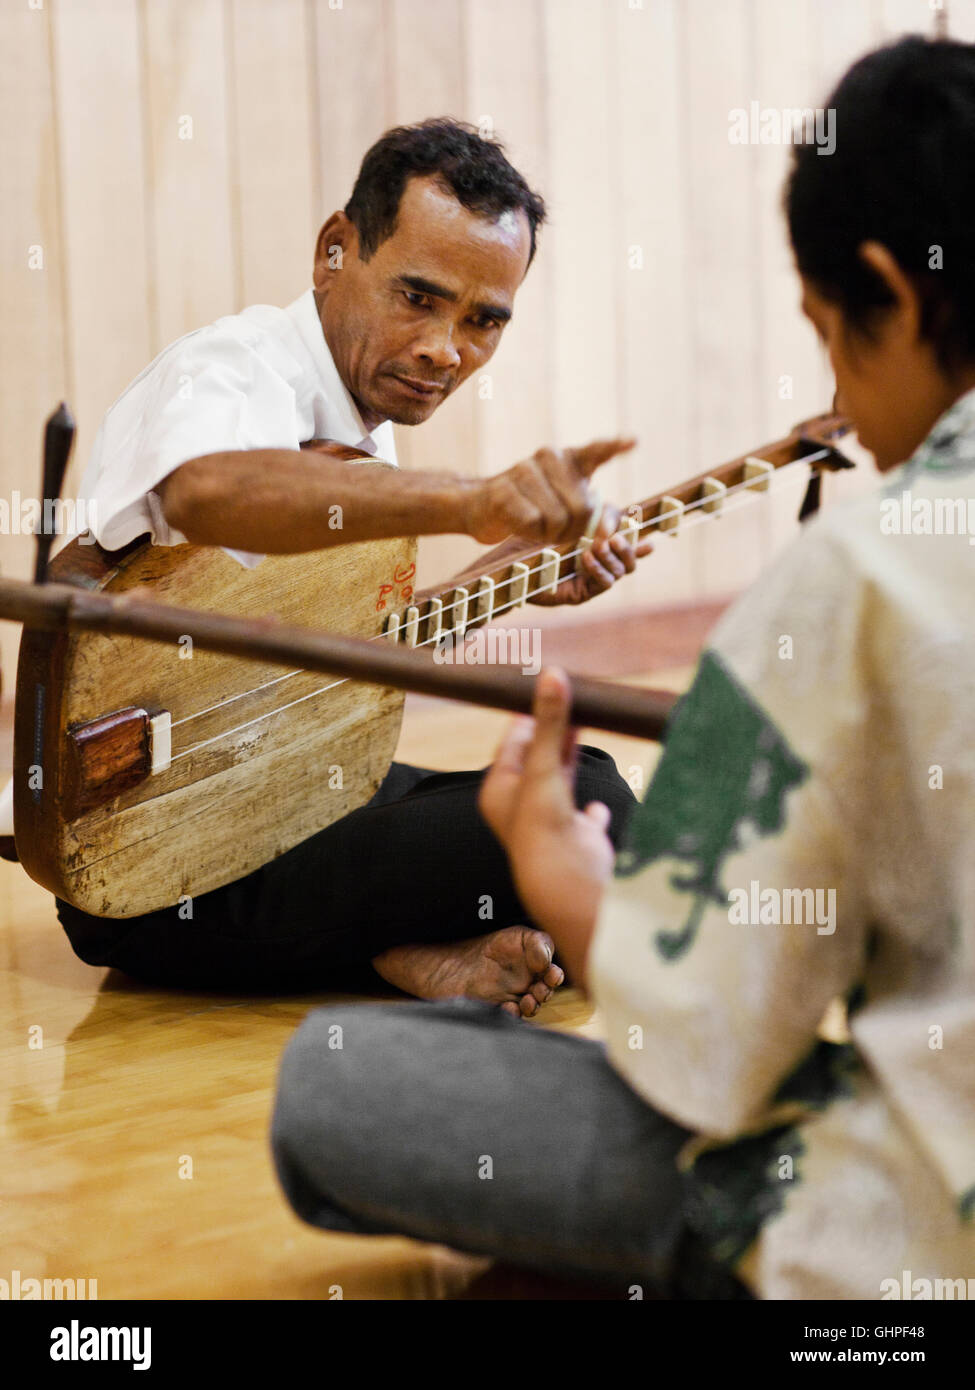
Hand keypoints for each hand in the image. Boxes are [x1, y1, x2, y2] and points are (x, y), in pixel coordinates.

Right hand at [464, 437, 635, 545]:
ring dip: (550, 534)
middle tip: (560, 530)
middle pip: (582, 507)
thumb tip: (607, 533)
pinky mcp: (504, 491)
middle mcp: (548, 457)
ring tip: (538, 525)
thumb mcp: (568, 506)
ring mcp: (523, 471)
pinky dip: (530, 533)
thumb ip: (595, 516)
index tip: (634, 441)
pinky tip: (520, 524)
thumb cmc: (536, 508)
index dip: (614, 447)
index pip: (596, 451)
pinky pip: (532, 522)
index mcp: (569, 458)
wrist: (483, 507)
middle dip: (575, 529)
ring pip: (556, 518)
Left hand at [478, 668, 614, 985]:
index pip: (512, 742)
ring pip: (559, 780)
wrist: (567, 881)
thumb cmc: (542, 826)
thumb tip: (552, 675)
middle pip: (536, 758)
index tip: (546, 689)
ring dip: (569, 757)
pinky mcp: (575, 836)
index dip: (529, 716)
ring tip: (584, 724)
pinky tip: (596, 804)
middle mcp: (520, 806)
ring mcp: (548, 821)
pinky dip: (590, 808)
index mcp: (499, 790)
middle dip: (553, 731)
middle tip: (570, 699)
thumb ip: (550, 722)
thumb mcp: (543, 765)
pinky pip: (583, 816)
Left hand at [529, 517, 653, 605]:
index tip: (629, 520)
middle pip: (630, 557)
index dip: (633, 530)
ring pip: (622, 570)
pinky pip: (605, 583)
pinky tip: (586, 557)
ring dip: (612, 557)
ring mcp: (592, 578)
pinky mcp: (583, 593)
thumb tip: (613, 508)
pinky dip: (599, 569)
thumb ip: (589, 517)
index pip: (626, 536)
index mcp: (596, 541)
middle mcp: (598, 561)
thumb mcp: (562, 523)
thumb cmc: (533, 540)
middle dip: (628, 546)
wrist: (508, 564)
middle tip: (615, 538)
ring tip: (598, 545)